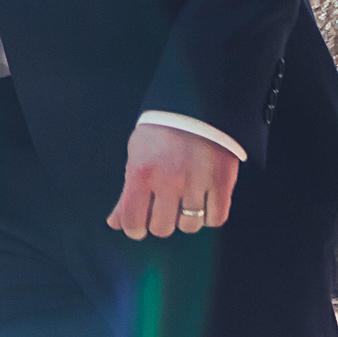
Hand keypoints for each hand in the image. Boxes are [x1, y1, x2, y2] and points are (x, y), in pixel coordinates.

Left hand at [108, 123, 238, 240]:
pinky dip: (210, 215)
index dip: (134, 229)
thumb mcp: (136, 158)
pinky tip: (204, 199)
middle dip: (161, 221)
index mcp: (141, 172)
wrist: (194, 107)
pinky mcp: (222, 181)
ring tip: (185, 199)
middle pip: (163, 228)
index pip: (133, 220)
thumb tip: (114, 224)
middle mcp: (168, 179)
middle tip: (163, 206)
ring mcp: (197, 181)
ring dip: (187, 218)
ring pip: (190, 226)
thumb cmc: (158, 136)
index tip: (138, 226)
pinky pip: (216, 218)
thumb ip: (126, 194)